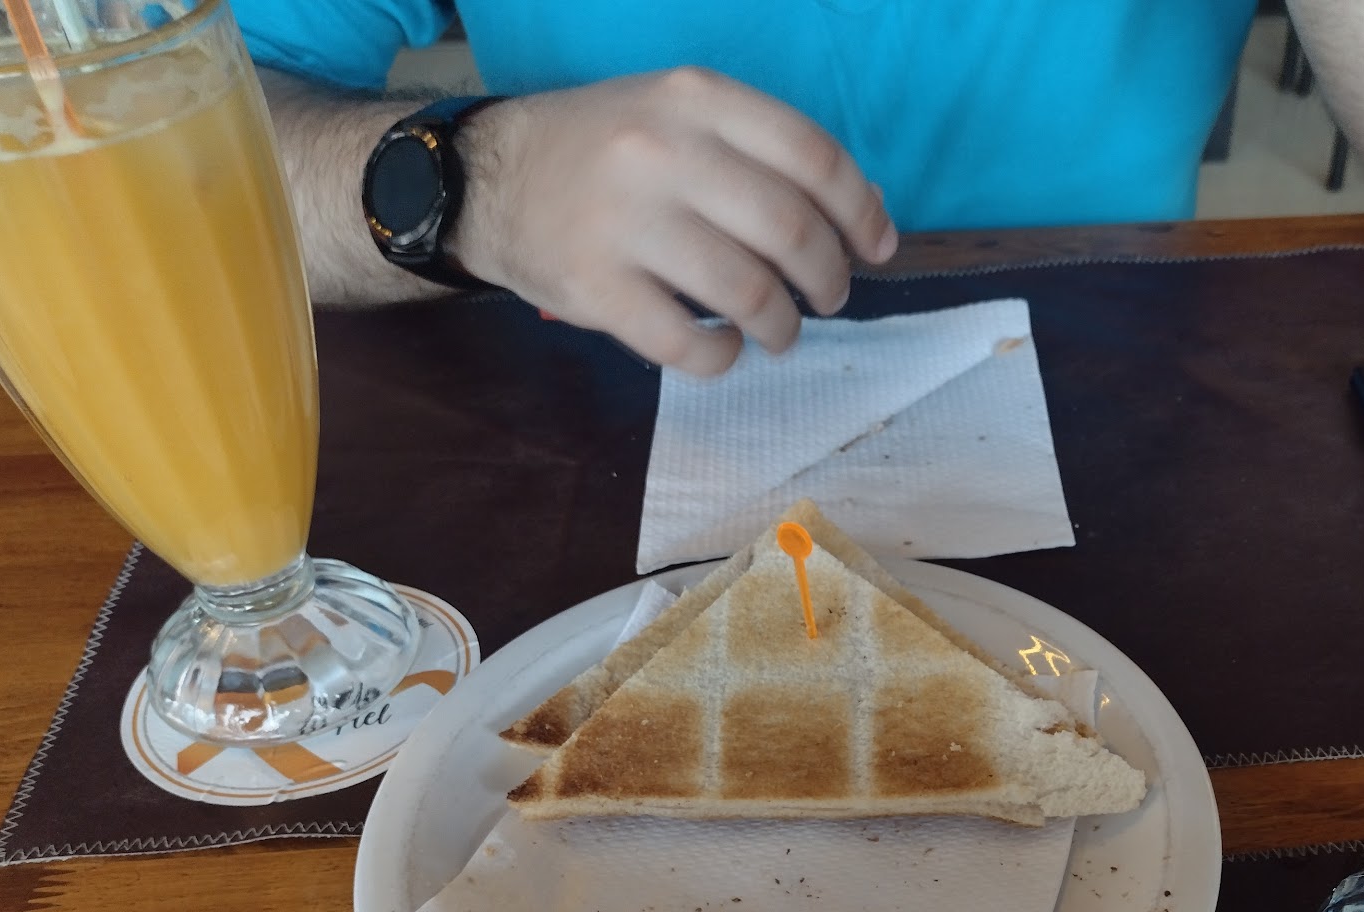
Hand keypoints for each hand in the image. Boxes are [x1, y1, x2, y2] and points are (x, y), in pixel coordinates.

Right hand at [455, 68, 898, 375]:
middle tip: (828, 298)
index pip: (812, 155)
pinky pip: (688, 344)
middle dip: (828, 277)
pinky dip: (722, 360)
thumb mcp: (680, 118)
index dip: (860, 211)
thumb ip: (765, 155)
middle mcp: (662, 151)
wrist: (488, 178)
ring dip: (782, 326)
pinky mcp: (595, 287)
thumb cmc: (605, 151)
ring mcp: (625, 221)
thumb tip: (867, 213)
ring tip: (779, 332)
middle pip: (789, 229)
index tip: (876, 248)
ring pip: (747, 292)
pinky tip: (721, 351)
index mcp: (695, 99)